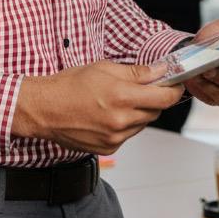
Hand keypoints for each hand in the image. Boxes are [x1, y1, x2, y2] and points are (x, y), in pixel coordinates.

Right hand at [12, 61, 184, 154]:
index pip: (164, 97)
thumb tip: (161, 70)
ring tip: (116, 101)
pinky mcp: (109, 149)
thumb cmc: (69, 85)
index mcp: (121, 96)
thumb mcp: (104, 69)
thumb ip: (137, 72)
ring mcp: (115, 138)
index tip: (174, 84)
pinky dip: (125, 124)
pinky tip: (107, 114)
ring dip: (138, 112)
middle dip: (153, 98)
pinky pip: (128, 135)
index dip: (173, 89)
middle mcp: (121, 120)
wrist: (44, 109)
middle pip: (156, 111)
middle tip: (139, 88)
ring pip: (142, 123)